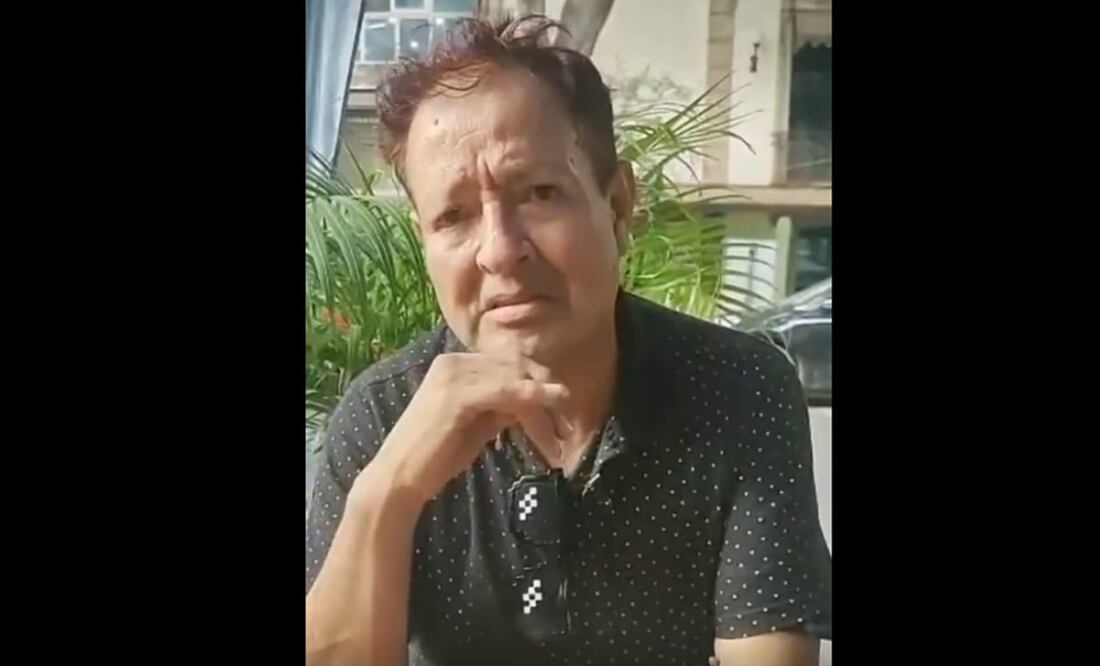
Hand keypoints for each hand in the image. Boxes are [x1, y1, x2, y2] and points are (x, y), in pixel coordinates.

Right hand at [365, 352, 569, 505]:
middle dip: (547, 398)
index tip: (561, 413)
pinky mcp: (457, 394)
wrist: (398, 478)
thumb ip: (501, 408)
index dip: (539, 386)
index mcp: (457, 365)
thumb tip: (531, 402)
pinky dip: (533, 398)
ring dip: (544, 410)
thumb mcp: (477, 424)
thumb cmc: (435, 456)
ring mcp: (454, 375)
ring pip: (516, 382)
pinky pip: (507, 391)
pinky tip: (553, 406)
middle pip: (517, 370)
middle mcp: (455, 362)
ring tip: (562, 439)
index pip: (510, 366)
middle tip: (567, 430)